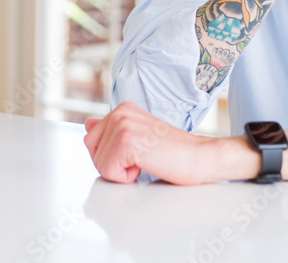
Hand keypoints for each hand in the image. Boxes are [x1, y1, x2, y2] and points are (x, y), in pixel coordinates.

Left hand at [83, 102, 222, 184]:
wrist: (200, 157)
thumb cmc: (174, 152)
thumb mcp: (139, 137)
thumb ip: (111, 130)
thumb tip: (87, 125)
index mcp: (122, 109)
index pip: (92, 139)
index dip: (112, 156)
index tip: (137, 153)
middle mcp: (120, 112)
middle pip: (92, 151)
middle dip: (112, 163)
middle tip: (141, 158)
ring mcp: (122, 125)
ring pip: (99, 163)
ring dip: (121, 171)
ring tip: (146, 160)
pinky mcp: (126, 141)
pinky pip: (108, 171)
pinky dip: (126, 177)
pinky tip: (146, 165)